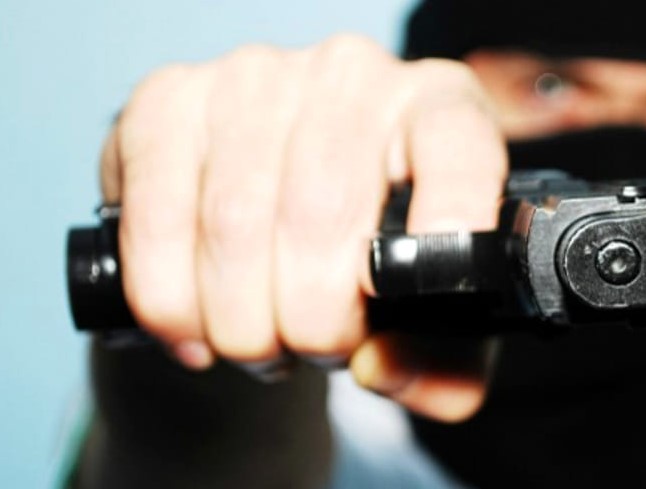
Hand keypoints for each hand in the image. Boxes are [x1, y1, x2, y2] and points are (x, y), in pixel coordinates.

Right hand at [99, 35, 506, 421]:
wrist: (278, 216)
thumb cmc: (374, 265)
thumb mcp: (435, 316)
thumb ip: (444, 364)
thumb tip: (379, 365)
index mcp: (439, 109)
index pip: (456, 144)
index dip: (449, 211)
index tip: (425, 277)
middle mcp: (350, 75)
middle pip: (322, 215)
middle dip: (314, 321)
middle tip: (318, 350)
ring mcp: (254, 80)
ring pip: (233, 226)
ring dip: (242, 324)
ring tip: (263, 345)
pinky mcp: (168, 102)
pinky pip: (155, 222)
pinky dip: (170, 302)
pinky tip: (196, 332)